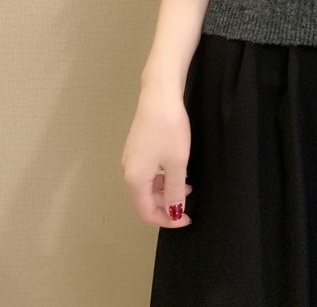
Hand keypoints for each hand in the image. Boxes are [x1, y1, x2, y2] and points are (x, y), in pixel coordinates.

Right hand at [121, 85, 192, 227]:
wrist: (160, 95)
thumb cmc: (169, 129)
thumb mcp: (177, 163)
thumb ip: (175, 191)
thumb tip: (174, 213)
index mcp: (135, 179)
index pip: (146, 213)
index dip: (167, 220)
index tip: (187, 219)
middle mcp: (128, 171)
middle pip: (144, 200)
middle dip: (166, 206)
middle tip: (189, 203)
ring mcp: (130, 158)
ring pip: (146, 186)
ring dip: (165, 191)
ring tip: (186, 184)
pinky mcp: (136, 146)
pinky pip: (147, 172)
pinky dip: (161, 177)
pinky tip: (176, 168)